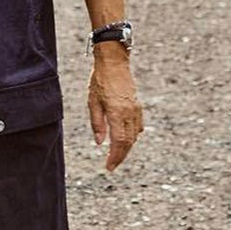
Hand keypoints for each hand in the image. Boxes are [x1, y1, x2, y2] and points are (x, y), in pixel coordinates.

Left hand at [88, 46, 142, 171]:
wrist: (114, 63)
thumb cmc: (100, 80)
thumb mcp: (93, 102)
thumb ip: (97, 124)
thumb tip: (100, 143)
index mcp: (117, 112)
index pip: (119, 141)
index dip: (115, 156)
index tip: (109, 167)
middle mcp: (129, 113)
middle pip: (128, 142)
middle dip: (120, 156)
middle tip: (112, 166)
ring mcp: (136, 109)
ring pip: (134, 135)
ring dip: (126, 148)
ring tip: (116, 156)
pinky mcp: (137, 106)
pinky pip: (138, 126)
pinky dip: (132, 136)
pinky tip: (127, 140)